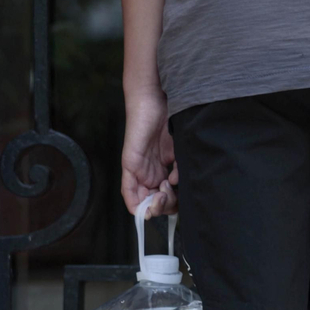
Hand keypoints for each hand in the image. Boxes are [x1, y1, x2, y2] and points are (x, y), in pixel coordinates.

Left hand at [120, 90, 177, 215]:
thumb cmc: (169, 120)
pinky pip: (128, 191)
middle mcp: (150, 173)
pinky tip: (145, 208)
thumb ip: (180, 170)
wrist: (155, 100)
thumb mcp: (181, 150)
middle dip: (167, 205)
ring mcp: (139, 170)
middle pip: (156, 203)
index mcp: (163, 170)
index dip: (174, 204)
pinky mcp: (129, 164)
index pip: (167, 198)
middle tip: (172, 191)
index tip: (181, 197)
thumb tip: (175, 184)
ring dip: (155, 205)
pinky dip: (135, 204)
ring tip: (165, 189)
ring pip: (143, 202)